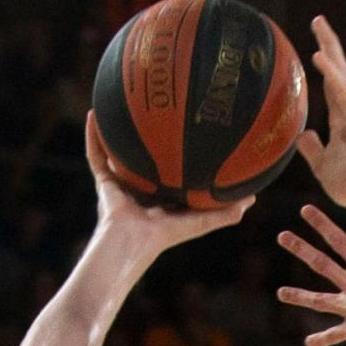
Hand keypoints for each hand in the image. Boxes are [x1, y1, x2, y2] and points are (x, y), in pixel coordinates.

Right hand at [84, 111, 251, 252]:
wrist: (134, 243)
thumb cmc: (166, 236)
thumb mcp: (200, 222)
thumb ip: (224, 213)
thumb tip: (253, 199)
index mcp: (162, 197)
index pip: (170, 170)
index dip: (177, 153)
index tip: (187, 130)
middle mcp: (140, 189)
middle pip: (144, 157)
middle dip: (147, 136)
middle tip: (154, 107)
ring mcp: (120, 185)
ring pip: (117, 152)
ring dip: (116, 130)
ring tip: (119, 102)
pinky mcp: (104, 183)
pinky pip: (96, 154)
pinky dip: (92, 136)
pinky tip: (93, 113)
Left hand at [295, 17, 345, 213]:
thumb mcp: (323, 166)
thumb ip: (312, 148)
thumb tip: (301, 133)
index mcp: (345, 119)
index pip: (332, 85)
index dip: (323, 65)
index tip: (314, 45)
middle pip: (339, 71)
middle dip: (328, 45)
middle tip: (317, 21)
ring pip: (343, 75)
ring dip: (331, 50)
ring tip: (318, 28)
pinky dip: (333, 75)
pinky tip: (321, 59)